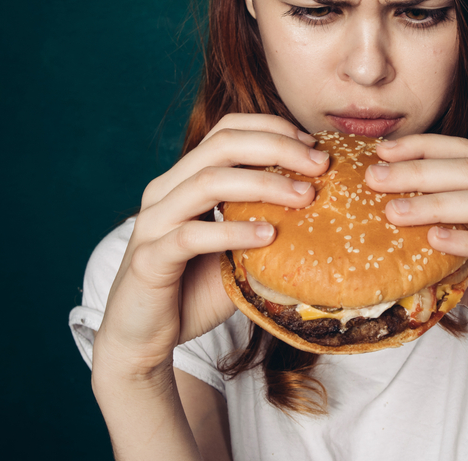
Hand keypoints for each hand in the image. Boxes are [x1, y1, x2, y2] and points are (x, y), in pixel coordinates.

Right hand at [92, 114, 330, 377]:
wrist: (143, 338)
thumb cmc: (193, 289)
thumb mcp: (236, 248)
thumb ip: (264, 222)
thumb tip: (323, 207)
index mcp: (183, 179)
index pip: (226, 130)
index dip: (271, 129)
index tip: (313, 145)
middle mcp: (165, 191)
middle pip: (221, 146)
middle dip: (277, 148)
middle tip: (320, 165)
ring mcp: (153, 223)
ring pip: (207, 182)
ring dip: (263, 184)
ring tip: (304, 196)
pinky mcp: (148, 260)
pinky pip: (192, 236)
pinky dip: (234, 231)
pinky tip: (268, 236)